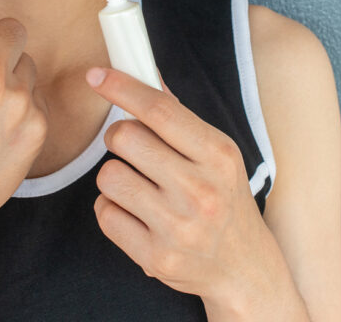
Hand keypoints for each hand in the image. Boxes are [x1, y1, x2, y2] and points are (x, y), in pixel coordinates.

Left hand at [87, 66, 272, 303]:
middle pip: (125, 138)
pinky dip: (112, 209)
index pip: (160, 111)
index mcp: (218, 155)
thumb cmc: (225, 201)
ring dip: (115, 176)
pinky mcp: (156, 257)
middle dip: (119, 137)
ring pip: (108, 176)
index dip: (122, 88)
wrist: (243, 268)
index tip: (97, 75)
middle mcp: (200, 190)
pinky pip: (104, 214)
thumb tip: (146, 74)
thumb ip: (180, 118)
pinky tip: (136, 213)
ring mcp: (177, 226)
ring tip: (138, 186)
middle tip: (132, 148)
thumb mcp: (217, 155)